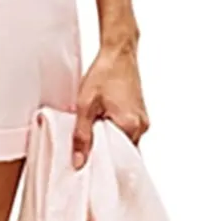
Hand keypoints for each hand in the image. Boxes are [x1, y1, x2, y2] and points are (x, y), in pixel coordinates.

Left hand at [71, 45, 147, 167]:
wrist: (118, 53)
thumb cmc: (105, 73)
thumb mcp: (85, 105)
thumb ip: (81, 135)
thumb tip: (79, 161)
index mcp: (131, 126)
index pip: (118, 161)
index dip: (102, 165)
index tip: (89, 167)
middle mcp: (141, 126)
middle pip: (121, 153)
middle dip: (104, 153)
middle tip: (87, 151)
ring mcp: (142, 120)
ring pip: (123, 142)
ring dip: (108, 141)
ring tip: (94, 133)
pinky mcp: (139, 115)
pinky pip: (126, 132)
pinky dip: (114, 132)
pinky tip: (102, 124)